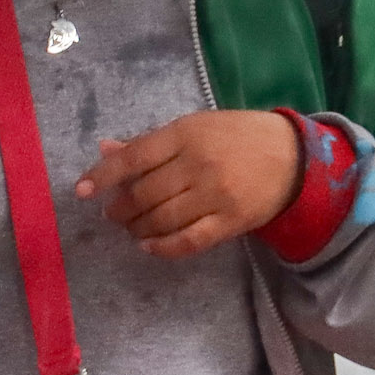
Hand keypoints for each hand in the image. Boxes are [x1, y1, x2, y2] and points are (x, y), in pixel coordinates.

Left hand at [76, 109, 300, 260]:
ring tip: (131, 227)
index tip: (81, 191)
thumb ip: (150, 142)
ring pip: (162, 219)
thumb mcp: (194, 128)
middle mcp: (198, 164)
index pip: (134, 156)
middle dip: (121, 208)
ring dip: (138, 228)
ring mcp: (215, 195)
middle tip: (113, 213)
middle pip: (144, 194)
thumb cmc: (236, 137)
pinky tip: (149, 246)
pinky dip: (163, 247)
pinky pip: (189, 241)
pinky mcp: (230, 222)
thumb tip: (105, 150)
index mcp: (185, 133)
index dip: (103, 175)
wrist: (293, 156)